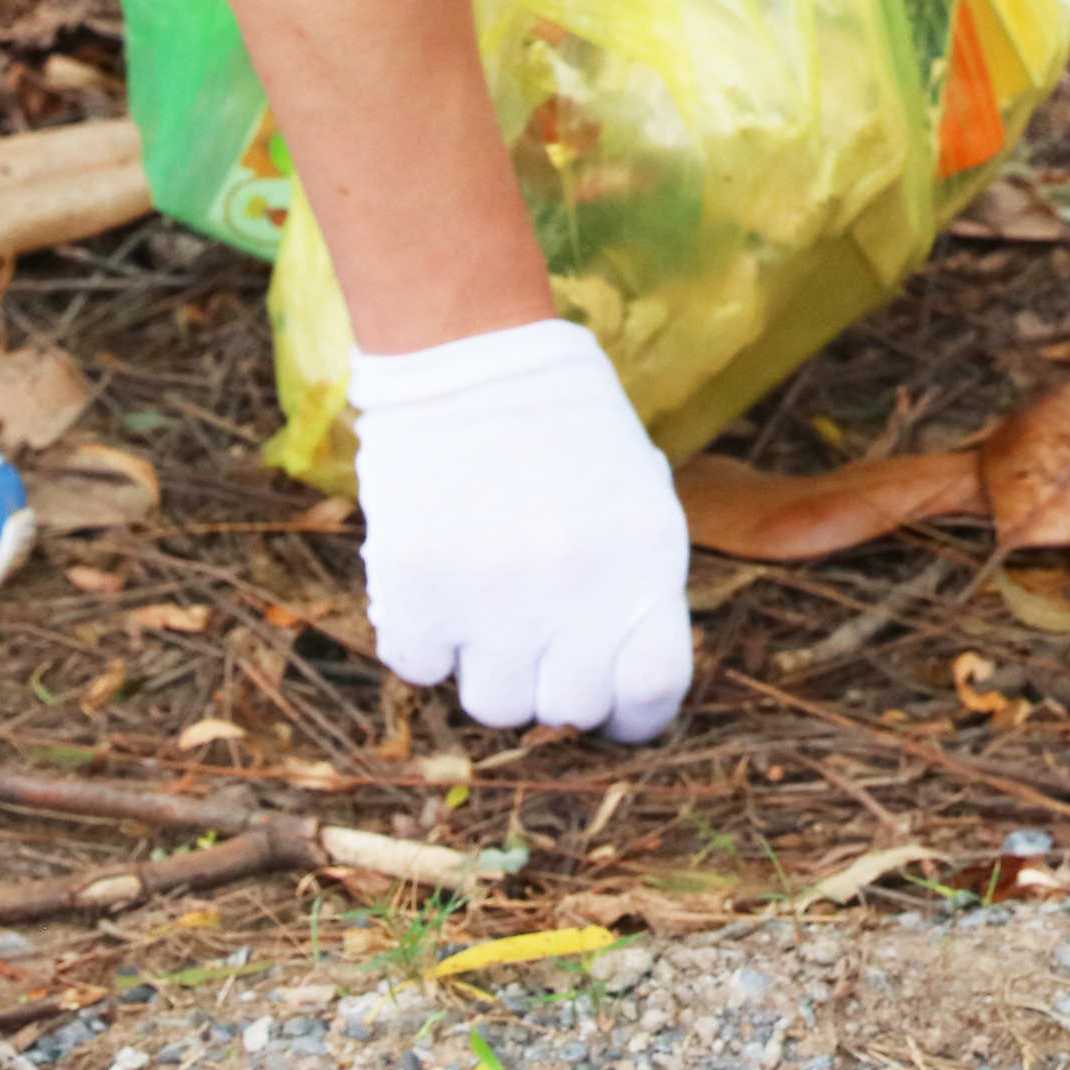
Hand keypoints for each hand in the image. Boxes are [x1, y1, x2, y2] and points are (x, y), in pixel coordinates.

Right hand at [347, 318, 694, 739]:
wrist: (470, 355)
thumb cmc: (566, 429)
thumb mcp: (639, 500)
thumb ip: (638, 593)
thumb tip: (622, 687)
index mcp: (646, 562)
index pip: (653, 691)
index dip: (631, 714)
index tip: (610, 709)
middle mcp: (576, 589)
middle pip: (569, 710)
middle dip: (555, 684)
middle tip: (535, 639)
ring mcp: (493, 594)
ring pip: (494, 705)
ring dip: (488, 669)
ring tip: (484, 605)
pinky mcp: (417, 587)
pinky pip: (419, 667)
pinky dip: (424, 641)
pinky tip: (437, 585)